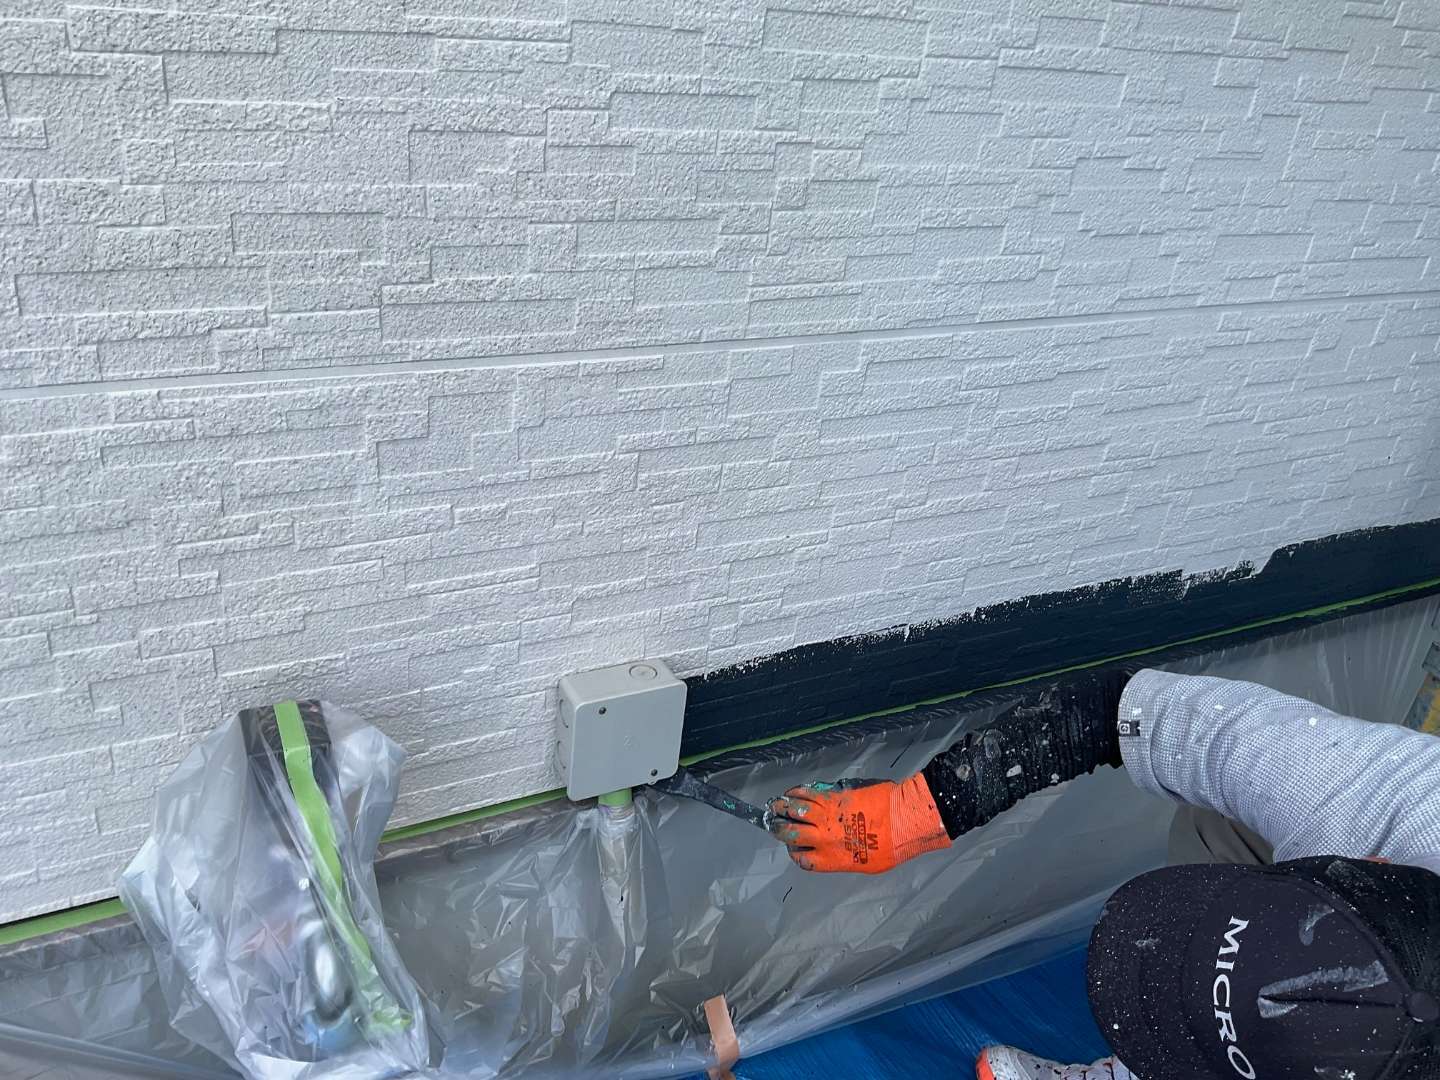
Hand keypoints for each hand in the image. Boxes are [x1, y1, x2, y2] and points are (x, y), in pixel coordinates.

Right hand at [767, 774, 949, 873]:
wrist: (903, 820)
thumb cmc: (892, 847)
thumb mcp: (867, 864)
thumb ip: (846, 859)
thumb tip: (838, 851)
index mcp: (831, 860)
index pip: (801, 859)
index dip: (794, 852)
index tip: (793, 847)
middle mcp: (823, 838)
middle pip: (790, 833)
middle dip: (778, 828)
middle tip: (773, 824)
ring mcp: (827, 815)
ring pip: (794, 810)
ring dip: (780, 807)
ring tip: (775, 805)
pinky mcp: (833, 796)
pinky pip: (808, 792)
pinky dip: (796, 791)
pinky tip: (792, 792)